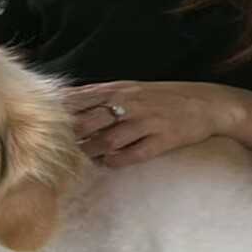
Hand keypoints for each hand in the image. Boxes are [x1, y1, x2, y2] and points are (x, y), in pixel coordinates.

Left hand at [63, 81, 245, 166]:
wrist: (208, 103)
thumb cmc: (163, 97)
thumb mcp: (131, 88)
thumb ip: (101, 95)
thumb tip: (67, 101)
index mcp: (120, 89)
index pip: (81, 99)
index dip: (61, 114)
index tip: (44, 124)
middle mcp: (131, 104)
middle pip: (89, 121)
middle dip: (71, 136)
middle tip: (58, 148)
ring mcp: (146, 122)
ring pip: (108, 140)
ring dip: (90, 152)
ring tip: (81, 158)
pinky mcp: (162, 140)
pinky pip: (133, 155)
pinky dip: (116, 161)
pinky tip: (108, 163)